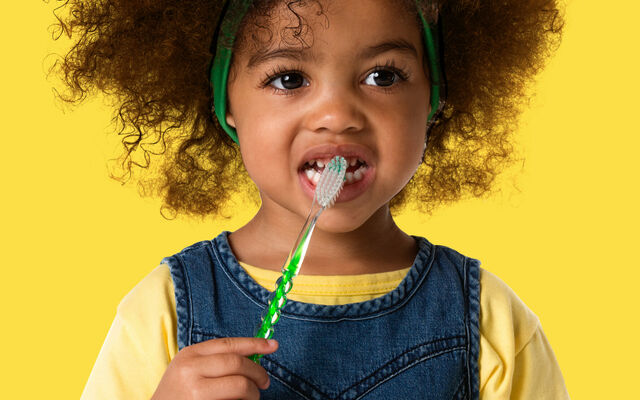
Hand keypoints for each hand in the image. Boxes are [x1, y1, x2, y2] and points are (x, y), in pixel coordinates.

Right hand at [151, 337, 277, 399]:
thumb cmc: (177, 396)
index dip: (254, 343)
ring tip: (251, 398)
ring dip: (253, 393)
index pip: (229, 344)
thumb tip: (254, 356)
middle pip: (238, 364)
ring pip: (240, 386)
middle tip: (265, 383)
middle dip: (258, 373)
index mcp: (189, 355)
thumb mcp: (189, 370)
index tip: (273, 345)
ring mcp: (195, 392)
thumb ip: (215, 361)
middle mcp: (190, 370)